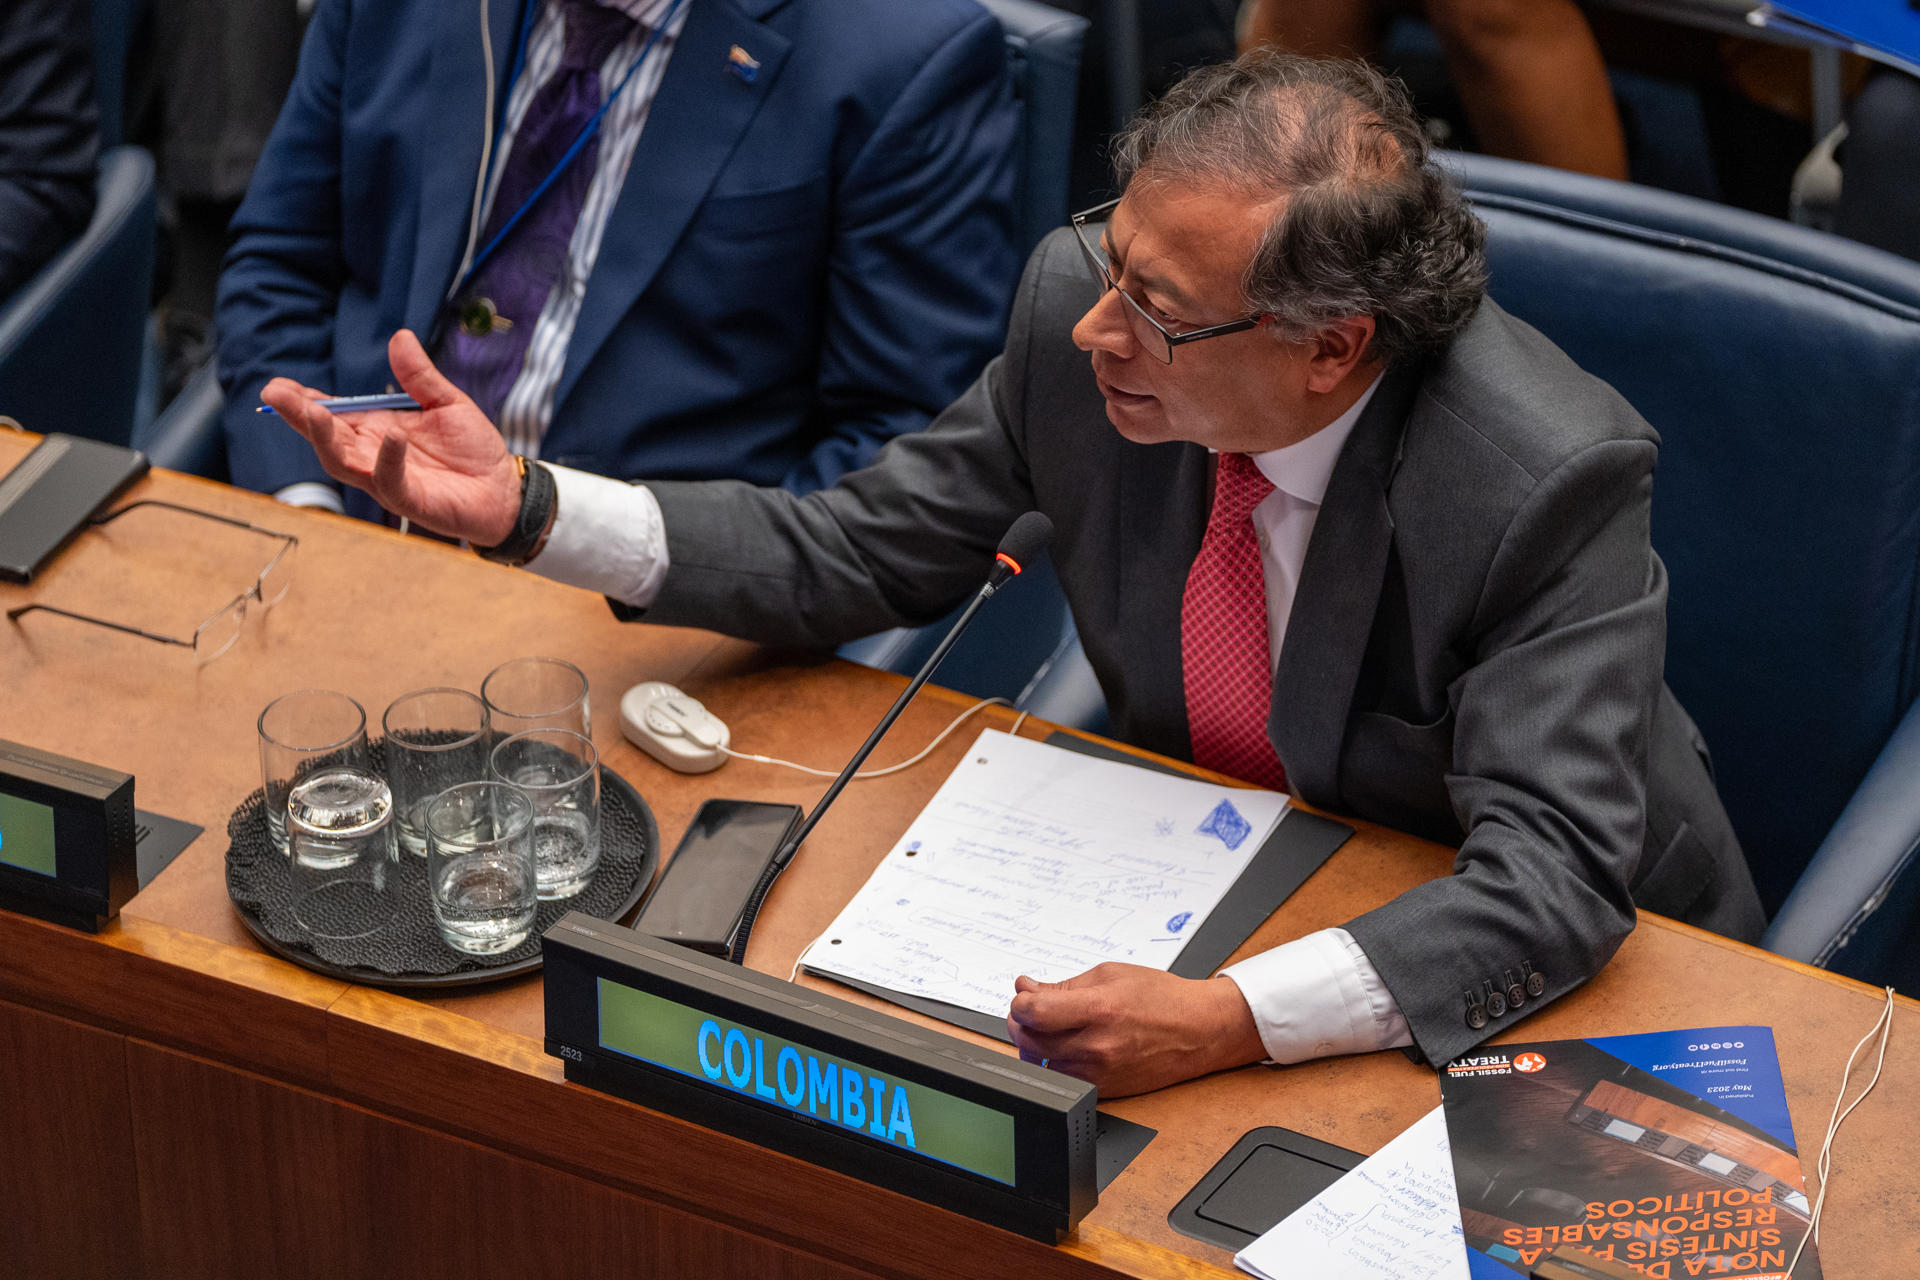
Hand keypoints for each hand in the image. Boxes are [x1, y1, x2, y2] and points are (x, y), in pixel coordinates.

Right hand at [259, 330, 520, 545]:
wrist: (505, 490)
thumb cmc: (473, 450)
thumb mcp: (446, 403)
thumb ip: (420, 376)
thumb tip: (400, 336)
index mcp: (377, 429)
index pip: (332, 414)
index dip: (305, 400)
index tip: (280, 384)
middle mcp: (373, 454)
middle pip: (326, 436)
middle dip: (299, 415)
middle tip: (274, 393)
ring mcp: (387, 479)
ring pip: (343, 461)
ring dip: (325, 437)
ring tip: (312, 411)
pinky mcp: (410, 499)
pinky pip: (390, 481)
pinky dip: (387, 459)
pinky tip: (390, 435)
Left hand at [1005, 964, 1265, 1096]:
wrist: (1200, 1031)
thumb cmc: (1162, 998)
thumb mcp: (1110, 975)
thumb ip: (1063, 986)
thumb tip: (1026, 989)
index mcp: (1098, 1011)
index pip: (1033, 1013)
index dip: (1020, 1003)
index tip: (1025, 996)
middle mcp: (1097, 1047)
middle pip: (1029, 1041)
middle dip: (1021, 1023)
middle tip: (1032, 1009)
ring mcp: (1100, 1074)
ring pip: (1042, 1064)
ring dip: (1036, 1044)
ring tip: (1051, 1026)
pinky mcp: (1105, 1091)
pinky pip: (1063, 1078)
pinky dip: (1056, 1062)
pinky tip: (1068, 1045)